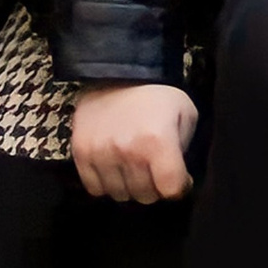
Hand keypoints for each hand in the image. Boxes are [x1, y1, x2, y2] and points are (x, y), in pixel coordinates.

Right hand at [69, 81, 197, 202]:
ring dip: (130, 187)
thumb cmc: (158, 95)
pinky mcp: (81, 153)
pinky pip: (95, 189)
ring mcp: (101, 154)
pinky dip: (106, 184)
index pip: (171, 189)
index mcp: (158, 141)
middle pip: (146, 196)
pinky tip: (115, 168)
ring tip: (134, 167)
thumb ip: (184, 150)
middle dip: (155, 187)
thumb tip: (180, 181)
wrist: (119, 71)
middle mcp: (128, 151)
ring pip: (121, 195)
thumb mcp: (186, 114)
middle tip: (154, 170)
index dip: (179, 187)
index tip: (178, 179)